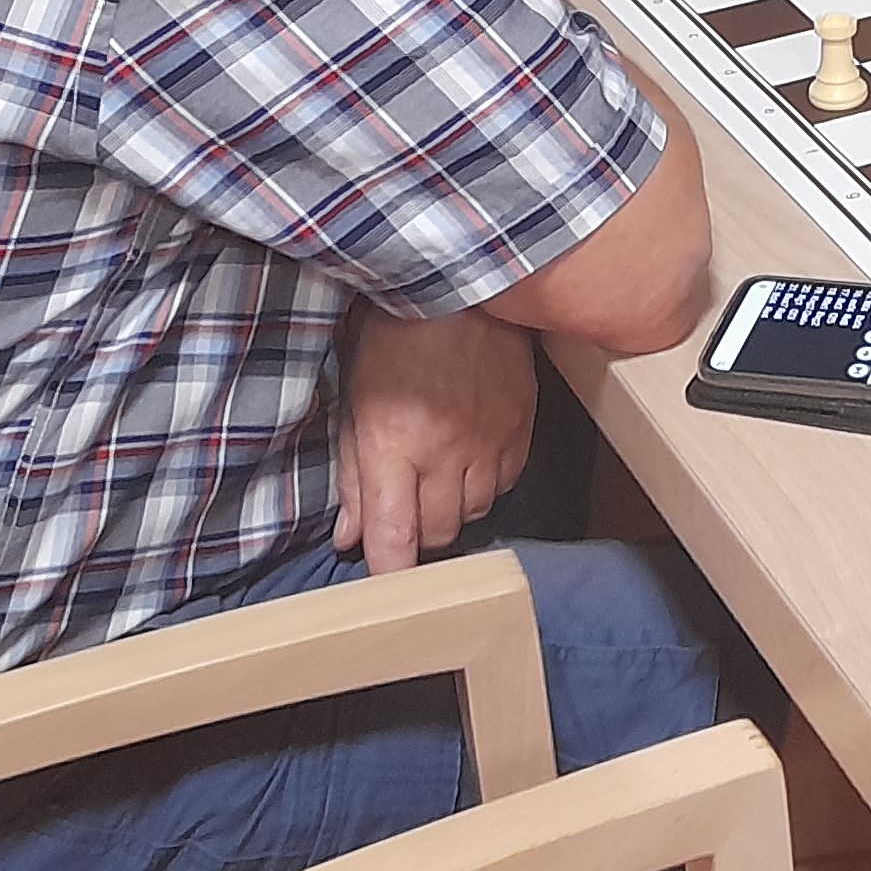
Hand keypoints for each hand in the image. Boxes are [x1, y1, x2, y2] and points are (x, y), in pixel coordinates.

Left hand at [331, 305, 536, 570]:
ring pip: (475, 512)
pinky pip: (506, 482)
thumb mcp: (356, 402)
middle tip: (404, 511)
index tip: (383, 585)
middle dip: (417, 534)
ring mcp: (488, 441)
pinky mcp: (519, 427)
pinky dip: (486, 482)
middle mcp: (445, 452)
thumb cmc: (394, 336)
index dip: (390, 575)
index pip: (396, 539)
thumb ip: (354, 474)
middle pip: (439, 534)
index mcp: (394, 445)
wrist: (458, 284)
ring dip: (453, 507)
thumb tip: (350, 535)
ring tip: (437, 477)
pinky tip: (469, 458)